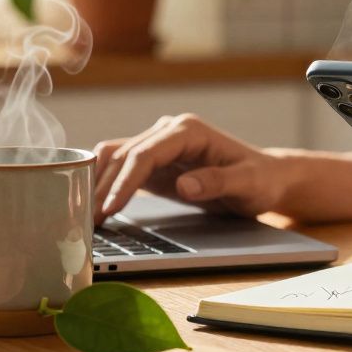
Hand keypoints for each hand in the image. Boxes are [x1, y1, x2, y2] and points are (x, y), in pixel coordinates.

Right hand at [92, 114, 290, 225]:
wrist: (266, 179)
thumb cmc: (260, 180)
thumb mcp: (248, 184)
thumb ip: (218, 182)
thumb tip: (185, 184)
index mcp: (189, 130)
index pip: (146, 153)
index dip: (125, 181)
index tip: (110, 207)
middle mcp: (169, 131)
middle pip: (125, 155)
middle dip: (104, 187)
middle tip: (88, 220)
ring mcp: (159, 144)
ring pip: (116, 157)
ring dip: (98, 184)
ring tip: (85, 216)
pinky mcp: (154, 161)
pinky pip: (121, 167)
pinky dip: (104, 182)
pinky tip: (93, 203)